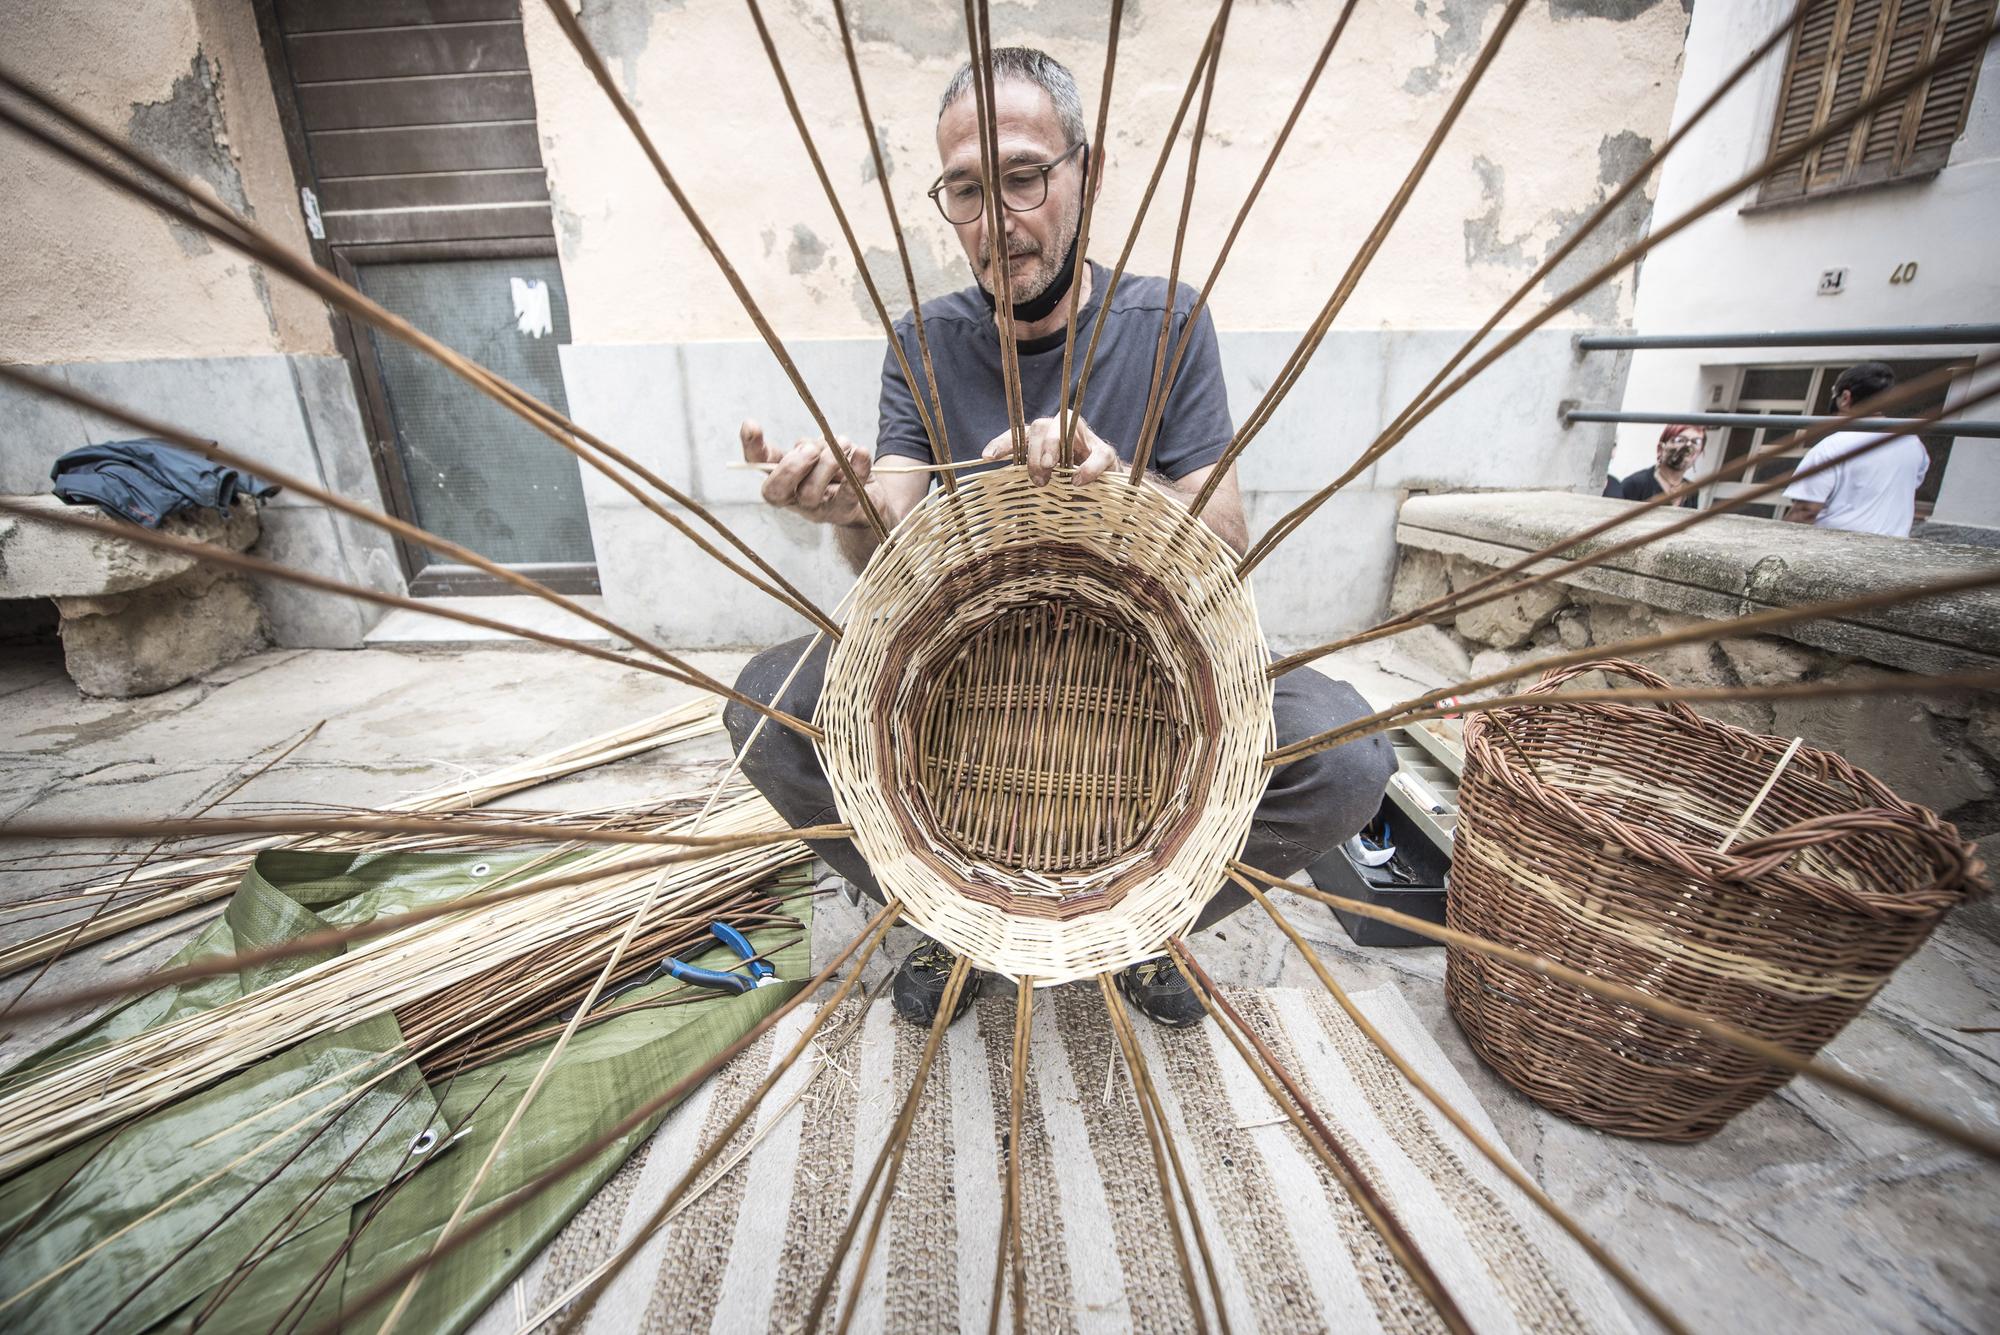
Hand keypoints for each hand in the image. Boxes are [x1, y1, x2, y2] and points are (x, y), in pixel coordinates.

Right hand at [741, 419, 874, 526]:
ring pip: (809, 493)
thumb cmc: (833, 472)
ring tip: (843, 442)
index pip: (758, 465)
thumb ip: (807, 447)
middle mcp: (794, 498)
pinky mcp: (845, 510)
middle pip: (776, 491)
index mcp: (782, 477)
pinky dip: (857, 469)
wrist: (867, 498)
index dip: (752, 447)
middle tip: (811, 449)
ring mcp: (818, 509)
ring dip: (827, 462)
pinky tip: (861, 452)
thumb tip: (807, 447)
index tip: (750, 424)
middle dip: (791, 467)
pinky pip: (849, 492)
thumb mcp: (816, 454)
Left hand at [979, 414, 1118, 486]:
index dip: (1002, 445)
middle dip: (1033, 452)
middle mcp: (1059, 431)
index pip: (1017, 436)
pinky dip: (1087, 468)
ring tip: (1049, 468)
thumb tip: (1010, 520)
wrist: (1106, 488)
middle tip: (1035, 478)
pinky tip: (1077, 482)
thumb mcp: (1047, 487)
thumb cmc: (1068, 486)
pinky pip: (1098, 455)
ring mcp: (1084, 437)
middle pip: (1040, 427)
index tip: (987, 457)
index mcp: (1040, 440)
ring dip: (1053, 447)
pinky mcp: (1105, 452)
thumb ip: (1031, 491)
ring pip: (1064, 429)